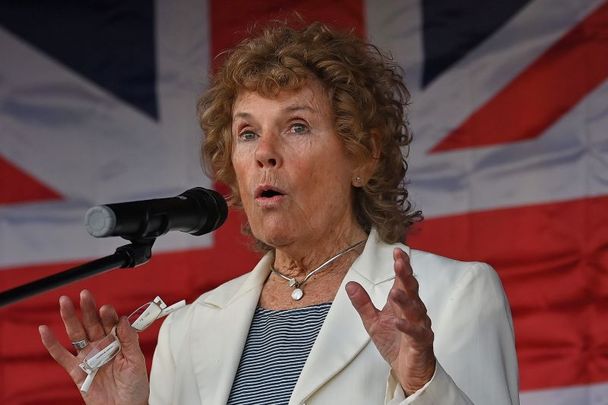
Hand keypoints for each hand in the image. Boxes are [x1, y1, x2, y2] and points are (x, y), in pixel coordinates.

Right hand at [38, 290, 148, 404]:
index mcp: (118, 342)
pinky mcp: (76, 371)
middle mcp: (102, 346)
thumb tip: (124, 319)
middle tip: (84, 294)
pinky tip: (44, 330)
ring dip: (69, 318)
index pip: (111, 323)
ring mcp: (88, 357)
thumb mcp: (136, 361)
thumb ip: (130, 340)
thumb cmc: (135, 387)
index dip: (108, 315)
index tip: (105, 308)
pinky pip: (61, 356)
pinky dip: (51, 343)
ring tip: (64, 302)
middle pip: (92, 323)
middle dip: (88, 309)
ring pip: (76, 334)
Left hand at [346, 248, 435, 394]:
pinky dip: (407, 327)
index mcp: (401, 304)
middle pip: (411, 290)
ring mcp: (419, 326)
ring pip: (415, 310)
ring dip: (405, 301)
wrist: (408, 370)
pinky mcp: (421, 342)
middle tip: (400, 263)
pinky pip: (415, 333)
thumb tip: (350, 284)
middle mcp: (413, 311)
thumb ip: (363, 303)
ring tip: (396, 292)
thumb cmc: (395, 343)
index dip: (401, 266)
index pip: (402, 281)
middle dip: (406, 276)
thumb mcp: (372, 321)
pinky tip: (398, 322)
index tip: (397, 252)